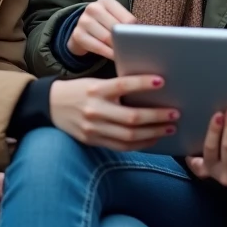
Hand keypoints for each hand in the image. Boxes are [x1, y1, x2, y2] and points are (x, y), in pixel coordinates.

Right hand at [50, 75, 177, 150]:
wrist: (52, 105)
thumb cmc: (80, 90)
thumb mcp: (96, 82)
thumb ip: (117, 87)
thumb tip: (151, 89)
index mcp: (96, 89)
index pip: (122, 85)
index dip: (142, 83)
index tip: (161, 81)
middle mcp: (94, 110)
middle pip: (131, 117)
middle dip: (156, 117)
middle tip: (174, 113)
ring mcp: (93, 128)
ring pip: (128, 135)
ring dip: (152, 133)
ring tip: (169, 128)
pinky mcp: (93, 140)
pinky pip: (121, 146)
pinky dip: (139, 144)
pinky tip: (153, 138)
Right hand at [67, 0, 136, 58]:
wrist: (83, 28)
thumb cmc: (106, 23)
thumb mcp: (116, 17)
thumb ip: (126, 22)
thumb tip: (141, 34)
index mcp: (106, 1)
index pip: (126, 18)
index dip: (134, 31)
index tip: (139, 40)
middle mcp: (93, 8)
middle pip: (115, 28)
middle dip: (125, 40)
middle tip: (134, 50)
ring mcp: (83, 21)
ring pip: (106, 38)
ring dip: (117, 48)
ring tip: (126, 54)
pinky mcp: (77, 35)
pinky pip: (97, 47)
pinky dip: (108, 53)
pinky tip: (115, 57)